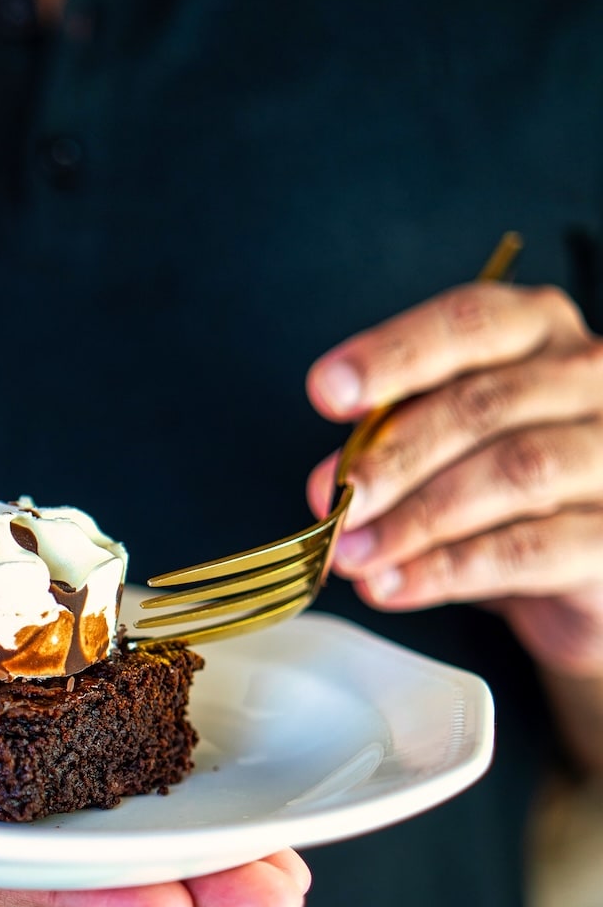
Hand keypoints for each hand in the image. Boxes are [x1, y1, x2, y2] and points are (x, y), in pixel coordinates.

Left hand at [305, 281, 602, 676]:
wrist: (586, 561)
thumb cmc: (514, 485)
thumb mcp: (456, 441)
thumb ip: (402, 435)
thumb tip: (336, 473)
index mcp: (540, 330)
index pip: (468, 322)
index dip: (394, 355)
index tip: (329, 390)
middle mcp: (588, 377)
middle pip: (485, 404)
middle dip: (396, 455)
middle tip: (337, 498)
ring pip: (513, 472)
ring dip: (417, 518)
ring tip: (356, 552)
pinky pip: (529, 549)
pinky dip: (450, 570)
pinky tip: (398, 583)